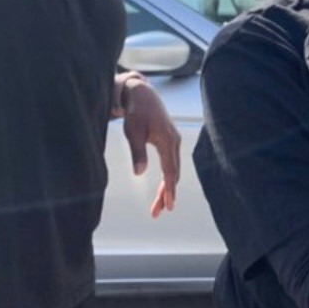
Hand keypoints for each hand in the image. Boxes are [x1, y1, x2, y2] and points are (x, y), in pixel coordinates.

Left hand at [120, 79, 181, 216]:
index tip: (168, 206)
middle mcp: (175, 142)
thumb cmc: (136, 113)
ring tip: (159, 205)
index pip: (169, 171)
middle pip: (173, 173)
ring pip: (174, 169)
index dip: (169, 190)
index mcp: (167, 141)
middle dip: (167, 193)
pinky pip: (172, 162)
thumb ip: (137, 153)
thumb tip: (139, 173)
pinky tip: (164, 186)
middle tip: (159, 212)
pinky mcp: (171, 140)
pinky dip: (169, 176)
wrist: (142, 95)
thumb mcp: (133, 132)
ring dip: (168, 186)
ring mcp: (174, 141)